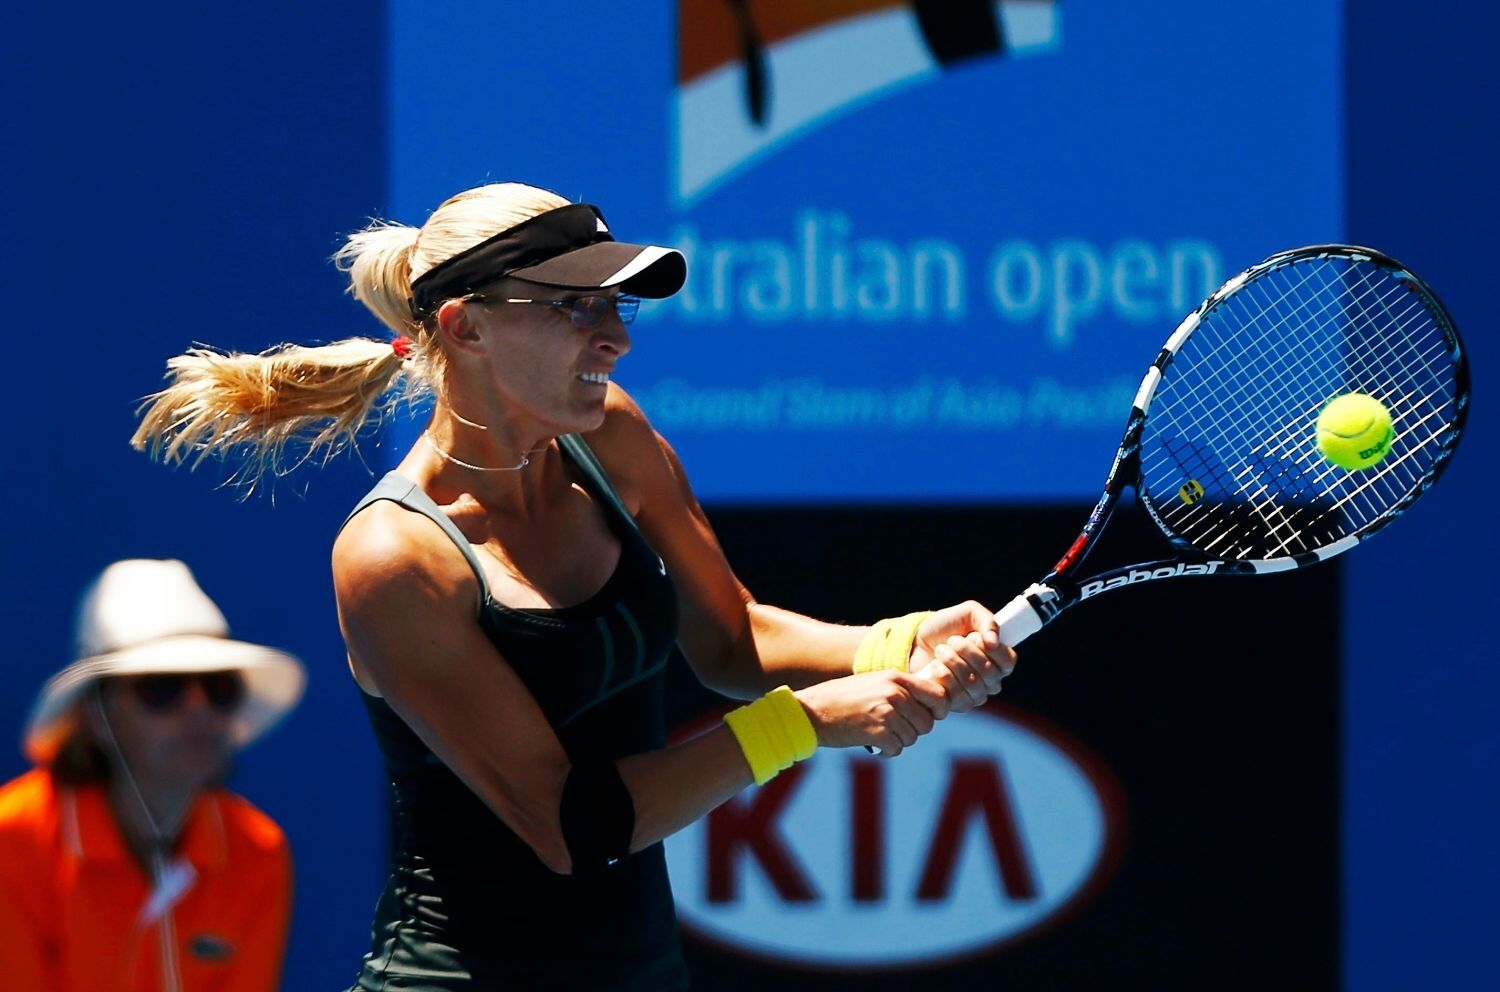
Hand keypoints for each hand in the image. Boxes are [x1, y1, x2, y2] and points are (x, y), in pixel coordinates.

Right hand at [794, 671, 950, 757]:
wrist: (812, 711)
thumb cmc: (841, 698)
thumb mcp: (873, 682)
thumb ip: (900, 690)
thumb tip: (928, 707)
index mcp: (896, 678)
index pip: (938, 695)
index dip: (938, 709)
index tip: (930, 716)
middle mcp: (896, 693)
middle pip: (927, 722)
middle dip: (913, 730)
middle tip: (893, 729)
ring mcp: (888, 713)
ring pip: (912, 738)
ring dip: (897, 740)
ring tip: (878, 733)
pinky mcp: (879, 733)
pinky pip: (897, 749)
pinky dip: (886, 751)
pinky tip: (872, 743)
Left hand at [909, 600, 1017, 713]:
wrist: (916, 642)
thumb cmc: (946, 627)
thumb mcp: (968, 613)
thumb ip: (987, 621)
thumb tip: (994, 642)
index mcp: (999, 660)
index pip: (1008, 661)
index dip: (992, 649)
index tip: (975, 636)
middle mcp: (991, 681)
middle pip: (989, 672)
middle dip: (966, 651)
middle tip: (953, 640)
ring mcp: (975, 695)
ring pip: (972, 684)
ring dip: (952, 661)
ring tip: (941, 650)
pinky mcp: (957, 705)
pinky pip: (957, 696)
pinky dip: (943, 675)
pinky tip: (935, 666)